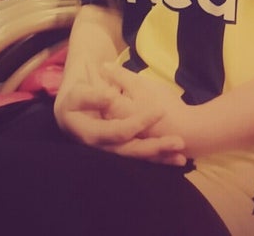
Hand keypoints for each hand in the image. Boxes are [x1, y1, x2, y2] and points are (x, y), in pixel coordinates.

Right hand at [54, 65, 186, 164]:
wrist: (72, 108)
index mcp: (92, 134)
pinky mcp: (122, 149)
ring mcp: (113, 150)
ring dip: (160, 157)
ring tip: (182, 157)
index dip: (139, 123)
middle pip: (132, 150)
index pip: (118, 131)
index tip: (159, 112)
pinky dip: (159, 157)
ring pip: (138, 156)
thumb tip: (110, 97)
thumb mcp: (79, 94)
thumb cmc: (76, 98)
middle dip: (156, 147)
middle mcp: (103, 148)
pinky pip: (142, 156)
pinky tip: (176, 158)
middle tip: (179, 142)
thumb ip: (93, 96)